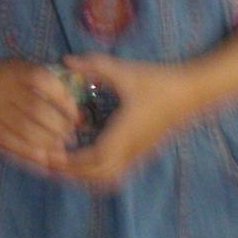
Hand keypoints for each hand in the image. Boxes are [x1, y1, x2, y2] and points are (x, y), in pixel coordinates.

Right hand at [0, 46, 78, 171]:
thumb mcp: (13, 67)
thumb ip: (38, 81)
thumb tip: (69, 102)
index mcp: (14, 71)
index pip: (44, 82)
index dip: (64, 99)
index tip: (75, 113)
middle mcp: (3, 90)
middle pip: (37, 109)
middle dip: (59, 125)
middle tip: (71, 135)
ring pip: (25, 129)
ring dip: (47, 142)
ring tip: (60, 148)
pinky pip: (8, 142)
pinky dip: (28, 153)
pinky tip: (43, 159)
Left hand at [56, 54, 196, 189]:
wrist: (193, 91)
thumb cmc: (159, 80)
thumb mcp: (124, 70)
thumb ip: (94, 65)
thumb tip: (66, 60)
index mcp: (125, 132)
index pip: (94, 158)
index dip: (70, 161)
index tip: (47, 154)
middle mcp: (132, 148)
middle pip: (97, 174)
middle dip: (69, 171)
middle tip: (44, 161)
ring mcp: (138, 153)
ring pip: (108, 177)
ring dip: (83, 176)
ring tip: (60, 165)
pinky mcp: (142, 152)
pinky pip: (117, 172)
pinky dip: (97, 174)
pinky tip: (83, 164)